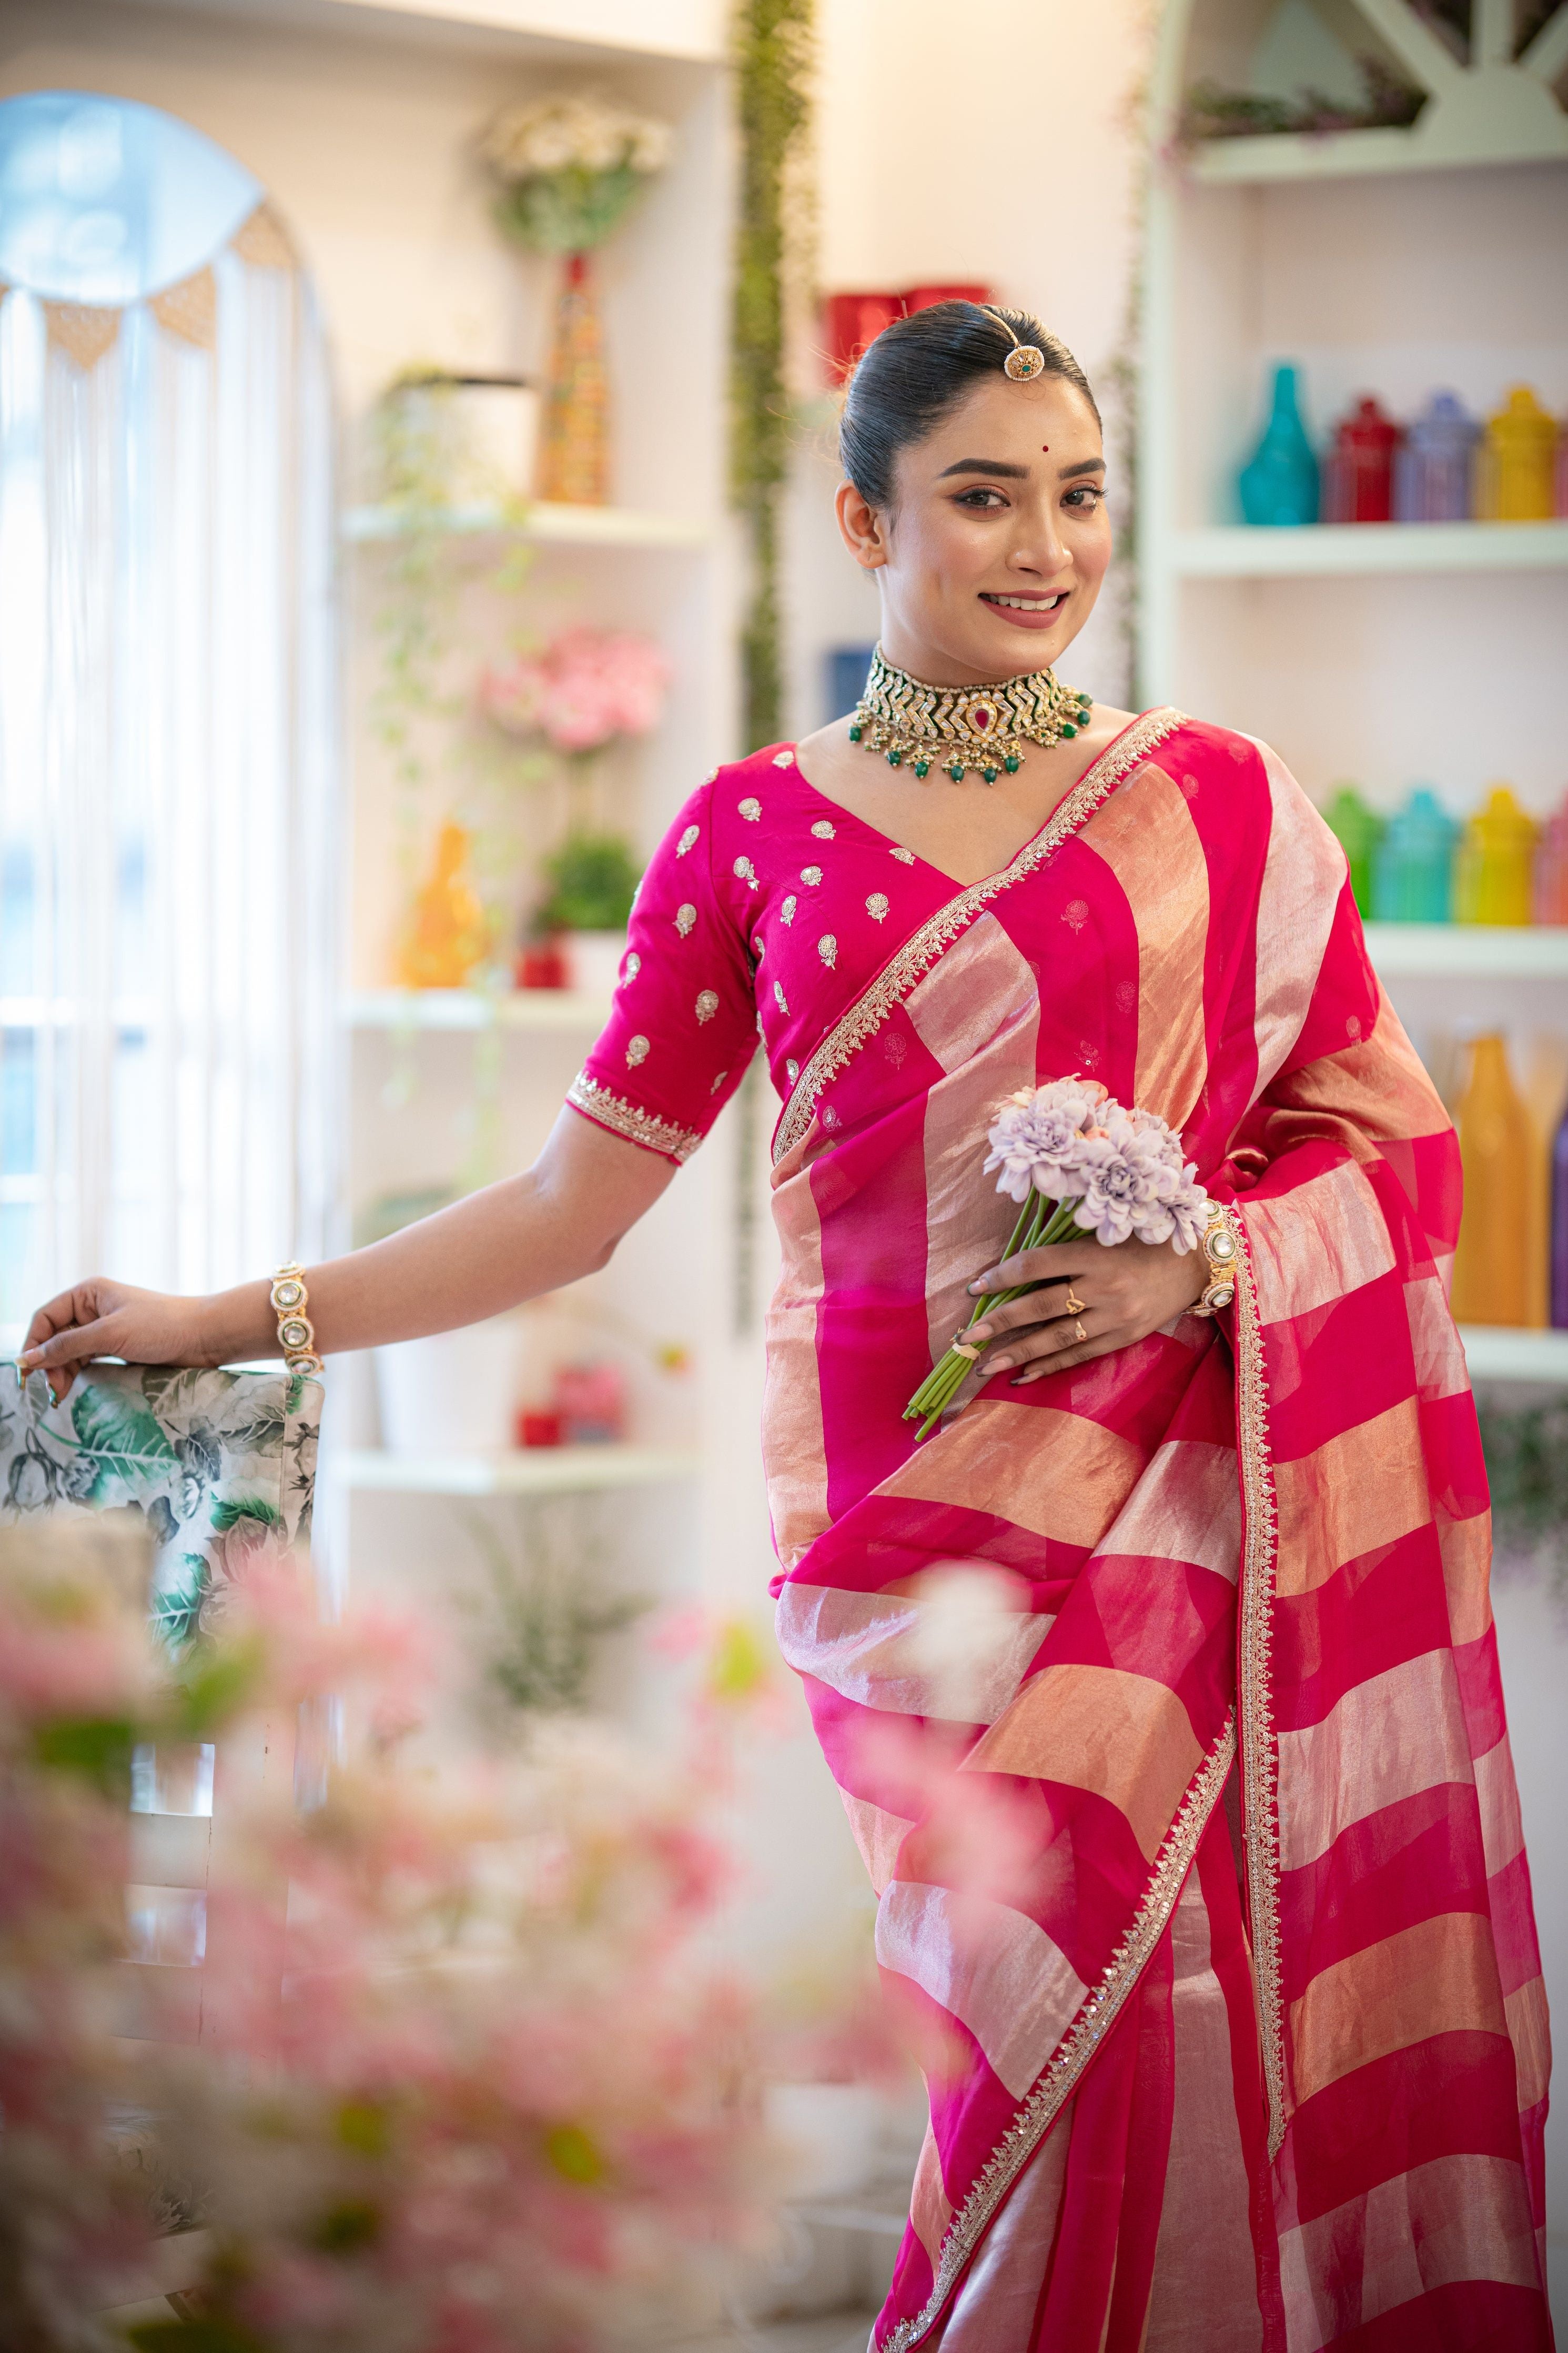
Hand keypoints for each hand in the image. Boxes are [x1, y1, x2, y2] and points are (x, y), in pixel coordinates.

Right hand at [18, 1279, 219, 1403]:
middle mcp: (93, 1308)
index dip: (32, 1343)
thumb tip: (28, 1359)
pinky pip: (87, 1360)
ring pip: (70, 1351)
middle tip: (52, 1390)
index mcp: (88, 1293)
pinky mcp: (118, 1347)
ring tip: (62, 1394)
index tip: (27, 1373)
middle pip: (55, 1337)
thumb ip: (67, 1346)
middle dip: (49, 1362)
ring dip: (62, 1371)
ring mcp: (106, 1328)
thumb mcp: (109, 1334)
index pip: (45, 1317)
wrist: (205, 1337)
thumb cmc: (162, 1326)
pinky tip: (74, 1388)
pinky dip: (78, 1374)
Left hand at [955, 1232, 1208, 1394]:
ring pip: (1058, 1337)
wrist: (1196, 1264)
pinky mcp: (1125, 1338)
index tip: (974, 1288)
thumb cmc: (1143, 1241)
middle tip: (967, 1337)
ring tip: (986, 1365)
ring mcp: (1116, 1317)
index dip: (1002, 1275)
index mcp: (1095, 1253)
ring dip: (1018, 1352)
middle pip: (1042, 1304)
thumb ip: (1065, 1246)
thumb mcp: (1105, 1233)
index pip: (1038, 1264)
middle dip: (1000, 1322)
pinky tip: (1023, 1375)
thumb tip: (1014, 1266)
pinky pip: (1081, 1355)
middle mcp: (1104, 1286)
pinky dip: (1050, 1366)